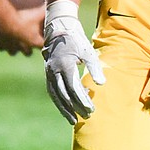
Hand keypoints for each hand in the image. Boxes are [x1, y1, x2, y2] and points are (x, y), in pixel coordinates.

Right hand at [0, 6, 44, 55]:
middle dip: (28, 48)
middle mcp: (24, 47)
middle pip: (28, 53)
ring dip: (14, 48)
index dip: (44, 43)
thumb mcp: (37, 13)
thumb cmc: (23, 19)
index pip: (43, 46)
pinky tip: (2, 39)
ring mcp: (12, 47)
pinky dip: (1, 44)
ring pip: (13, 52)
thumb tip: (53, 5)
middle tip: (28, 40)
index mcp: (34, 41)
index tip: (44, 39)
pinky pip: (1, 47)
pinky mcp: (2, 45)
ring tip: (14, 41)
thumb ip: (44, 11)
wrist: (6, 23)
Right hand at [42, 1, 105, 123]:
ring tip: (73, 120)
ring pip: (56, 96)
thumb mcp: (88, 51)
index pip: (74, 88)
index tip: (92, 110)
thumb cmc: (77, 40)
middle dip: (76, 107)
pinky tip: (66, 108)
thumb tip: (101, 84)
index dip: (82, 101)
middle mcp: (54, 71)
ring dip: (65, 109)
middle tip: (87, 116)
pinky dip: (59, 101)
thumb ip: (94, 67)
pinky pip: (52, 91)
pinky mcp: (48, 74)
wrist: (59, 29)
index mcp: (65, 65)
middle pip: (65, 95)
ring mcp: (49, 73)